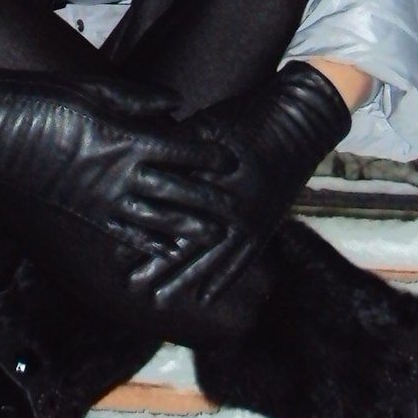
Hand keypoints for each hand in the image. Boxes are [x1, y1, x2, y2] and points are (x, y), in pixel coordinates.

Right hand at [0, 66, 240, 327]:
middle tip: (237, 208)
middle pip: (179, 190)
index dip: (209, 157)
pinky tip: (167, 250)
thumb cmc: (46, 99)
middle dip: (209, 200)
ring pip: (158, 218)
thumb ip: (139, 99)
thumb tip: (176, 104)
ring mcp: (104, 197)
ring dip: (188, 228)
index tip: (231, 161)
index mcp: (127, 137)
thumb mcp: (96, 89)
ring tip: (214, 236)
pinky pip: (125, 232)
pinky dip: (149, 242)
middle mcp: (122, 173)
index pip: (182, 150)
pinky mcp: (86, 212)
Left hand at [128, 61, 352, 308]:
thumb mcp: (205, 127)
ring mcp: (247, 221)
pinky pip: (241, 259)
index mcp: (209, 184)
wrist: (298, 120)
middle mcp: (227, 209)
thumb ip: (176, 149)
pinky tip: (206, 297)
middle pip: (186, 243)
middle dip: (158, 265)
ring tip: (160, 299)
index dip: (144, 233)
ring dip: (184, 279)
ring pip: (210, 259)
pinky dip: (223, 278)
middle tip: (132, 285)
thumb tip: (141, 159)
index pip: (169, 215)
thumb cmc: (247, 118)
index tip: (119, 252)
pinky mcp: (264, 225)